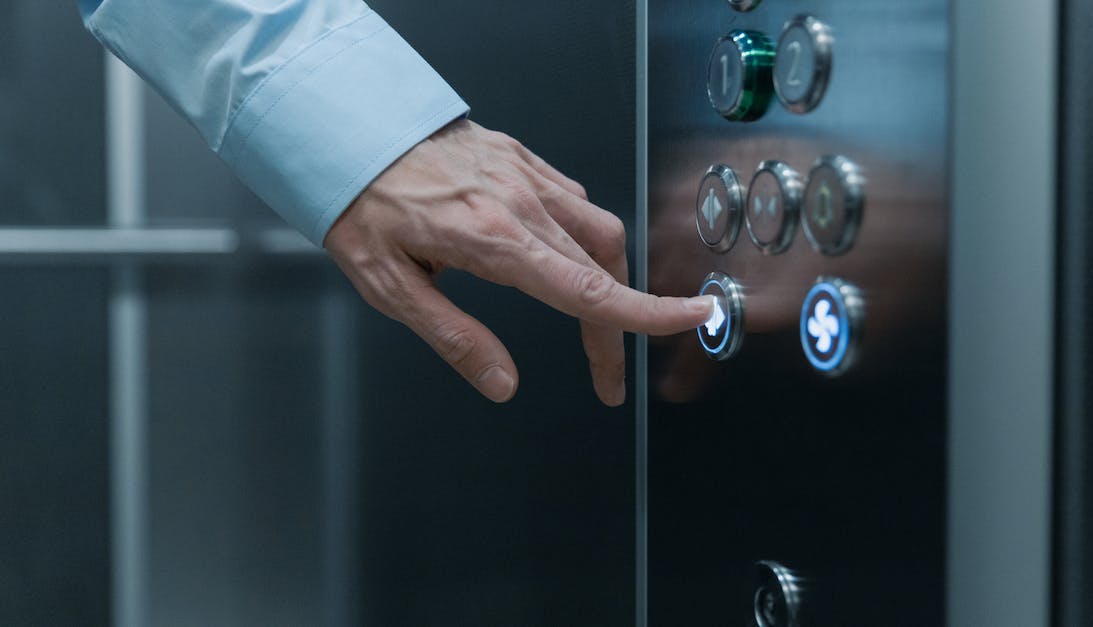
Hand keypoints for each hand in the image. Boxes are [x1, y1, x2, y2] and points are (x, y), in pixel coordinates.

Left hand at [324, 119, 713, 404]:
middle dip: (618, 324)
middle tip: (603, 373)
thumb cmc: (361, 205)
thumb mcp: (390, 287)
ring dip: (608, 277)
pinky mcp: (520, 157)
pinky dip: (582, 234)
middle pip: (603, 268)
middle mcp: (521, 203)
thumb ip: (454, 337)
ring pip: (599, 229)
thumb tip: (503, 384)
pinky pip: (573, 198)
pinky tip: (561, 253)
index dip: (646, 314)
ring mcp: (525, 175)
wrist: (347, 128)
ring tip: (591, 317)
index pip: (588, 289)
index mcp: (494, 240)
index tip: (692, 319)